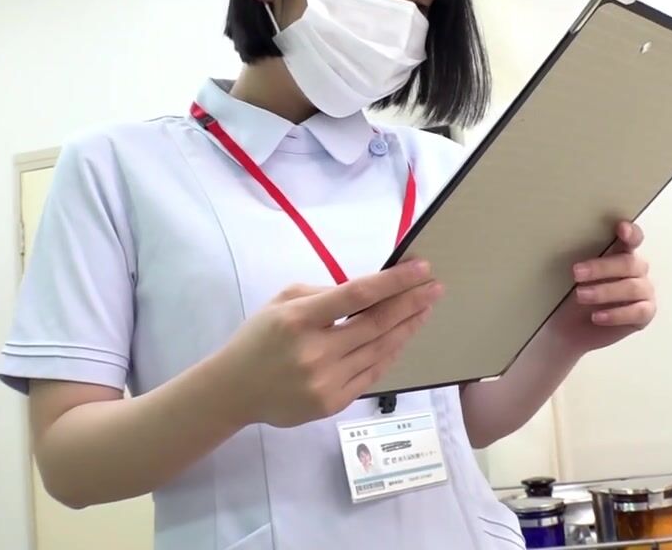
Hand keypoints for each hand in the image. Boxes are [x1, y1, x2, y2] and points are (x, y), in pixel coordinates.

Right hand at [222, 260, 442, 427]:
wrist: (235, 390)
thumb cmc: (259, 339)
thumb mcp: (282, 302)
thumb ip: (323, 294)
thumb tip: (367, 293)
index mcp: (299, 319)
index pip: (356, 296)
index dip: (393, 282)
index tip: (420, 268)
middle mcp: (316, 351)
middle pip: (376, 324)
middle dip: (411, 303)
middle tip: (435, 287)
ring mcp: (327, 381)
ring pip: (380, 349)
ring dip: (407, 327)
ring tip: (426, 309)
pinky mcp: (334, 402)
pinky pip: (373, 373)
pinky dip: (391, 352)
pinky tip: (404, 336)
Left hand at [546, 221, 655, 355]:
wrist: (569, 329)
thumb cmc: (572, 296)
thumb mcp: (571, 277)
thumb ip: (580, 261)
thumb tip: (563, 242)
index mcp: (622, 253)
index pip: (633, 238)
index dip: (631, 233)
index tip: (620, 228)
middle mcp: (637, 270)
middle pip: (628, 263)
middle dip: (601, 267)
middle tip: (576, 273)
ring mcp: (644, 291)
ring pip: (632, 287)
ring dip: (604, 291)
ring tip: (581, 296)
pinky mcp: (645, 314)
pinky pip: (638, 312)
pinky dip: (616, 314)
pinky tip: (597, 316)